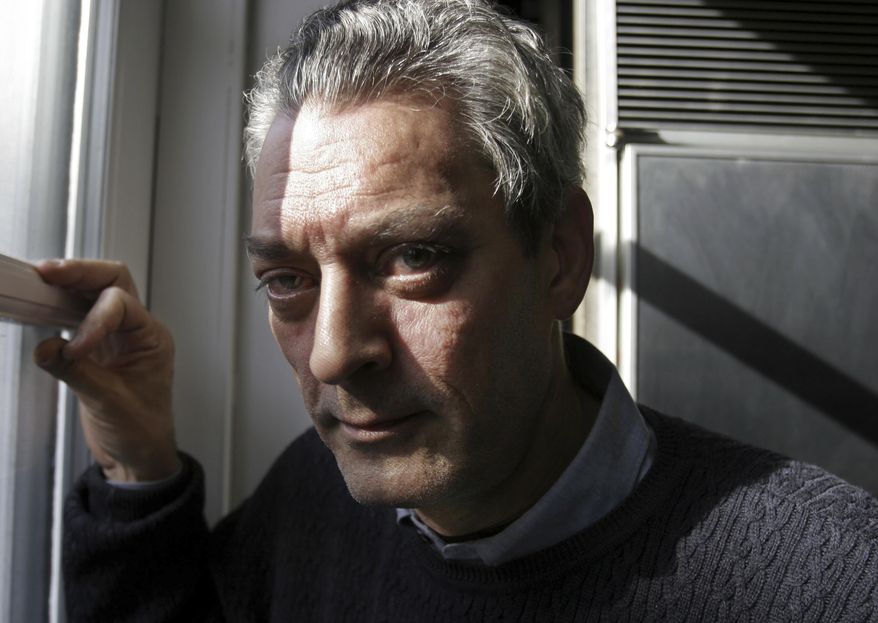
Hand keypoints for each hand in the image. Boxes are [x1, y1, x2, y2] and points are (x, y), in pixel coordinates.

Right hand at [32, 259, 179, 481]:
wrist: (139, 454)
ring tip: (41, 280)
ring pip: (96, 292)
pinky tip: (42, 308)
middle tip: (49, 272)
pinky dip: (59, 308)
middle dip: (82, 273)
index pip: (122, 305)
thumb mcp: (108, 403)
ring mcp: (117, 337)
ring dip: (70, 284)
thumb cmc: (141, 430)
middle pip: (113, 281)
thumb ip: (77, 373)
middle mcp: (138, 331)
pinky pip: (78, 315)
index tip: (75, 348)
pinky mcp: (96, 348)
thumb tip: (47, 348)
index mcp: (152, 338)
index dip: (94, 319)